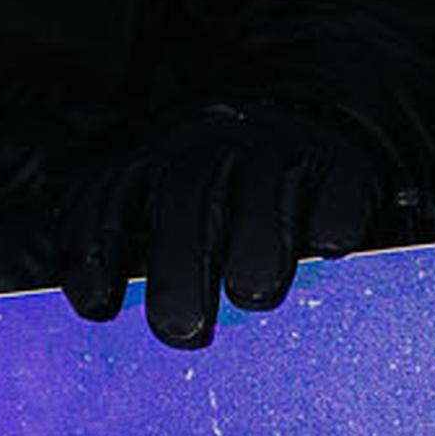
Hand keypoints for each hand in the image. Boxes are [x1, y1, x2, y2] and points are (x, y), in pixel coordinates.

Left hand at [57, 104, 387, 349]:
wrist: (312, 105)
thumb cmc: (222, 180)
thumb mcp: (157, 191)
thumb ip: (123, 244)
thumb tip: (103, 317)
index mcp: (150, 156)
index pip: (107, 198)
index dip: (95, 252)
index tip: (97, 308)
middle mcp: (208, 144)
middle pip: (186, 197)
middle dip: (180, 270)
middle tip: (181, 330)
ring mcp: (276, 147)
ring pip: (260, 195)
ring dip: (255, 252)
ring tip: (251, 294)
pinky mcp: (340, 161)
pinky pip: (333, 196)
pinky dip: (329, 227)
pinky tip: (324, 252)